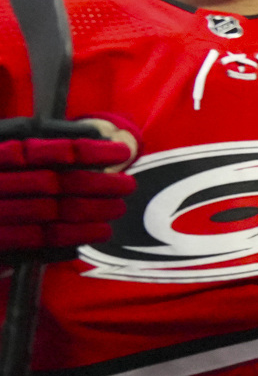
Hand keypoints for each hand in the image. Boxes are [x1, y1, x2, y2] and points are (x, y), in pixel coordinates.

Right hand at [0, 116, 138, 257]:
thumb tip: (93, 134)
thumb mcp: (6, 140)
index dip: (90, 151)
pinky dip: (72, 238)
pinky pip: (39, 241)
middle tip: (127, 186)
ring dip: (92, 214)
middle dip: (99, 185)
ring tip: (116, 211)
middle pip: (56, 184)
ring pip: (51, 214)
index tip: (121, 152)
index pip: (50, 150)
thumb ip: (43, 137)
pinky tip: (95, 235)